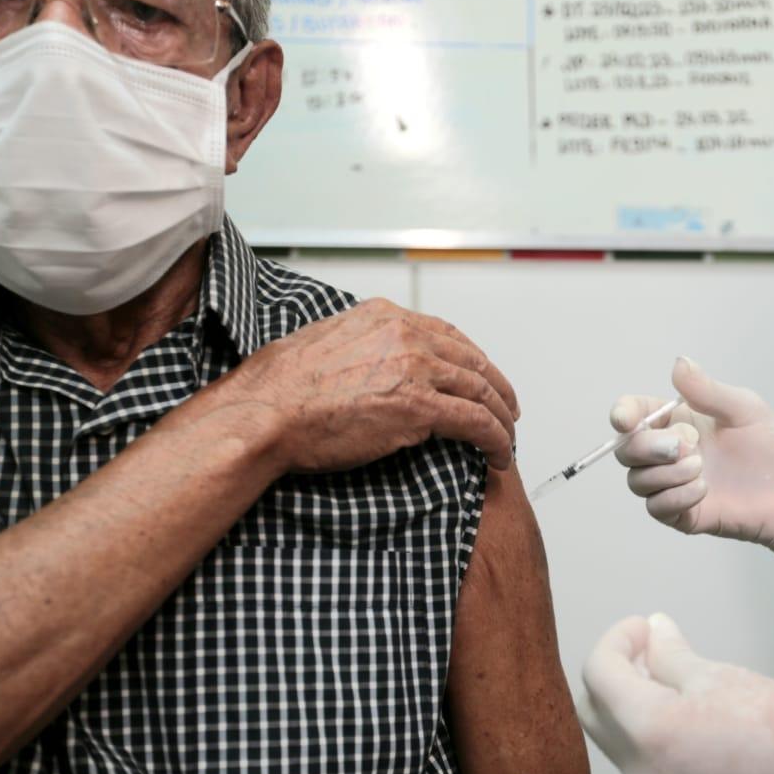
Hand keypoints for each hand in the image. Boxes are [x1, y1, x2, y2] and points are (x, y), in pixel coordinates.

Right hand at [221, 298, 520, 473]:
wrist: (266, 413)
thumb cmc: (281, 389)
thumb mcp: (324, 344)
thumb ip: (359, 347)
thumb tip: (371, 364)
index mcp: (384, 317)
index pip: (447, 335)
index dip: (472, 360)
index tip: (482, 377)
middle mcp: (406, 335)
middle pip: (472, 361)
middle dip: (497, 389)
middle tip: (508, 410)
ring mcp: (416, 369)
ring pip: (482, 391)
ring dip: (501, 419)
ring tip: (507, 440)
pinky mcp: (420, 407)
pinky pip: (477, 422)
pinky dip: (496, 440)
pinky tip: (499, 456)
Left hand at [577, 614, 773, 773]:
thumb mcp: (720, 675)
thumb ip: (672, 654)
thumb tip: (652, 630)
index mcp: (649, 732)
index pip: (599, 675)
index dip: (617, 639)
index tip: (645, 625)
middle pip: (596, 714)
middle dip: (614, 673)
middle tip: (649, 646)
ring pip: (619, 743)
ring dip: (631, 705)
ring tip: (671, 677)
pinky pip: (646, 769)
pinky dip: (651, 738)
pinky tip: (686, 717)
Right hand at [611, 358, 773, 581]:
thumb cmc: (771, 446)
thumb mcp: (742, 408)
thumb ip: (707, 390)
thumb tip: (678, 363)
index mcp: (676, 422)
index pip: (635, 414)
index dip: (623, 414)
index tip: (626, 419)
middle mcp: (668, 454)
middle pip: (627, 451)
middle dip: (646, 447)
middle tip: (683, 446)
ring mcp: (673, 485)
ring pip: (638, 481)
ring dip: (664, 473)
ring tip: (701, 468)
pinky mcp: (683, 514)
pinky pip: (657, 508)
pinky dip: (675, 496)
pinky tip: (703, 489)